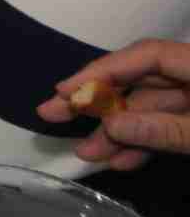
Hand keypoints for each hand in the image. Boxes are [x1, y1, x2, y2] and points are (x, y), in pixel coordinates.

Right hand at [38, 39, 189, 169]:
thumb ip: (165, 129)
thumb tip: (111, 125)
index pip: (147, 55)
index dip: (104, 70)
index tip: (65, 91)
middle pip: (139, 79)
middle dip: (96, 101)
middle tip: (50, 114)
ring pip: (149, 109)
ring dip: (116, 132)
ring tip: (86, 154)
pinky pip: (165, 126)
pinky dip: (143, 143)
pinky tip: (120, 161)